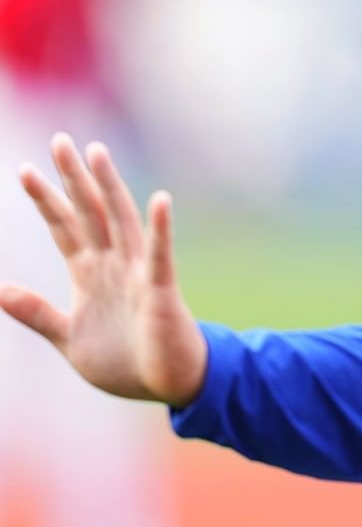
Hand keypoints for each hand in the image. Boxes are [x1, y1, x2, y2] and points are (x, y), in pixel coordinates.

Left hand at [0, 133, 207, 407]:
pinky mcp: (161, 289)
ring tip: (97, 153)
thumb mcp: (69, 338)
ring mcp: (139, 273)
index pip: (65, 228)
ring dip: (109, 187)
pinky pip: (160, 254)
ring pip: (121, 221)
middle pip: (90, 212)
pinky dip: (160, 228)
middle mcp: (114, 264)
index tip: (27, 170)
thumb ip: (37, 313)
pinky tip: (159, 201)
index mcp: (91, 275)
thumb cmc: (127, 362)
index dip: (46, 200)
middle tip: (60, 141)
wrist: (170, 385)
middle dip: (73, 178)